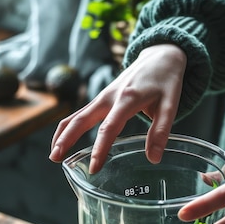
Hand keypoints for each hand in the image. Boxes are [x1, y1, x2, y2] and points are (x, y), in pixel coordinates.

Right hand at [49, 44, 186, 172]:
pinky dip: (69, 127)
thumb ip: (161, 132)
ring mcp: (103, 97)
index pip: (109, 128)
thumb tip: (153, 158)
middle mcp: (109, 97)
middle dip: (66, 139)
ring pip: (76, 116)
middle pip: (81, 119)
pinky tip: (63, 141)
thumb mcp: (170, 105)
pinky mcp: (101, 99)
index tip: (94, 167)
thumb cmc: (166, 81)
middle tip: (55, 159)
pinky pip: (80, 114)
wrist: (160, 56)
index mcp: (127, 99)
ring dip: (63, 134)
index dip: (100, 149)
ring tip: (54, 156)